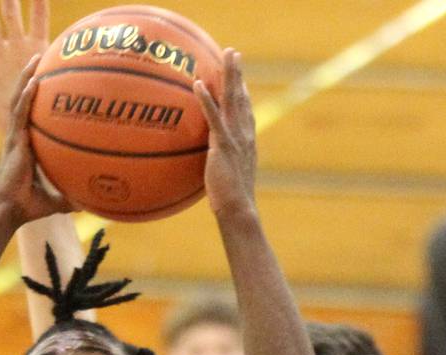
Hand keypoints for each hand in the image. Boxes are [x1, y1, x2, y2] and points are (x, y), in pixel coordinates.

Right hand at [0, 0, 49, 135]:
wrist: (23, 129)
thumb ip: (62, 73)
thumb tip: (81, 60)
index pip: (40, 19)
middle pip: (11, 15)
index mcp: (37, 48)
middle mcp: (17, 47)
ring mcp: (0, 56)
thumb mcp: (57, 88)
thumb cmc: (44, 111)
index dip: (39, 3)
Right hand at [0, 55, 73, 223]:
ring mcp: (15, 136)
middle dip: (32, 78)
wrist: (10, 210)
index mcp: (27, 145)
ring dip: (27, 77)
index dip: (38, 97)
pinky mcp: (14, 140)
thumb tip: (94, 203)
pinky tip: (35, 82)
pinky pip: (21, 113)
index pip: (33, 115)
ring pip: (19, 99)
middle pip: (25, 100)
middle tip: (43, 59)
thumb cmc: (30, 207)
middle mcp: (20, 136)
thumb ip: (74, 197)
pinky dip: (27, 96)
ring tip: (36, 59)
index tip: (50, 80)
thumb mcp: (58, 199)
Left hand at [193, 49, 256, 217]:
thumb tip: (211, 164)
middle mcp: (244, 135)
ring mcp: (235, 139)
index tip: (240, 77)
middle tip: (234, 53)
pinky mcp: (223, 145)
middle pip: (242, 98)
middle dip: (238, 74)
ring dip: (229, 76)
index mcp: (247, 142)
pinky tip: (199, 83)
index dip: (243, 92)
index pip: (246, 112)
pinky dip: (207, 99)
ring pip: (233, 101)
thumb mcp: (227, 178)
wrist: (238, 210)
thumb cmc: (230, 200)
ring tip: (226, 55)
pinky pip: (214, 117)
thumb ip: (220, 165)